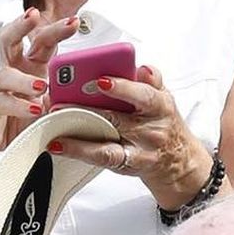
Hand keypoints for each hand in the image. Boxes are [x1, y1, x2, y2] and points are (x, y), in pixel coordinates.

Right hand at [0, 7, 76, 156]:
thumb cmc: (23, 126)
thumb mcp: (53, 109)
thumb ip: (67, 96)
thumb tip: (91, 89)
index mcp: (30, 68)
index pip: (42, 42)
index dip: (56, 29)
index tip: (74, 21)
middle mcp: (10, 72)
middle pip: (12, 40)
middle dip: (23, 26)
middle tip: (34, 17)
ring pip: (5, 73)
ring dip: (24, 79)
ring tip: (42, 86)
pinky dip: (17, 105)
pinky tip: (32, 109)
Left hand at [46, 65, 212, 211]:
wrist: (178, 162)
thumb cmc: (165, 124)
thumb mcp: (165, 97)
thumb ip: (152, 81)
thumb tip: (142, 68)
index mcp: (160, 105)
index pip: (143, 94)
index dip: (123, 88)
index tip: (101, 81)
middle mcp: (150, 129)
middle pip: (118, 118)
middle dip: (88, 109)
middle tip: (61, 101)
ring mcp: (139, 150)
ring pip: (106, 143)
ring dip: (77, 135)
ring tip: (55, 125)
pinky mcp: (127, 166)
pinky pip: (102, 159)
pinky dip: (79, 152)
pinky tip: (59, 145)